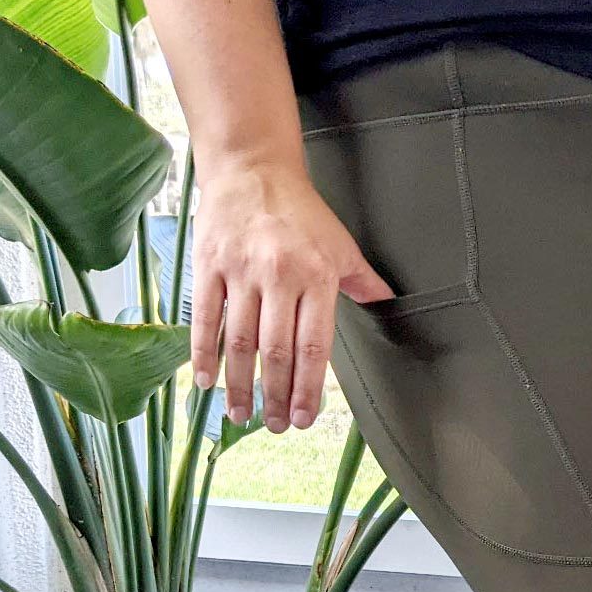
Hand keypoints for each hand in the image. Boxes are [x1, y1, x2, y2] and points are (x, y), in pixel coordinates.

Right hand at [190, 157, 393, 432]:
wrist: (252, 166)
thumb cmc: (300, 210)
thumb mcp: (340, 244)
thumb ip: (362, 281)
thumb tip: (388, 304)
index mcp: (315, 276)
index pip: (314, 346)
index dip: (308, 388)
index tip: (305, 417)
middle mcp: (278, 276)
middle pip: (276, 351)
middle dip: (276, 396)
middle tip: (276, 426)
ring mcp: (240, 272)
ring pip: (239, 341)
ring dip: (240, 384)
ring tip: (241, 415)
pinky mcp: (208, 265)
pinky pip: (205, 318)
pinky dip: (203, 353)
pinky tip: (205, 382)